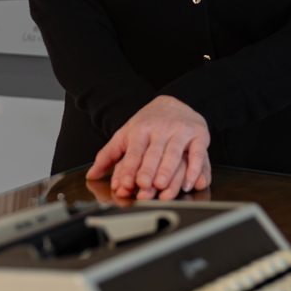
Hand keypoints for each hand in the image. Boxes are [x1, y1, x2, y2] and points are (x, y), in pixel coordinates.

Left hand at [87, 95, 210, 200]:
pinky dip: (195, 170)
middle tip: (144, 187)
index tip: (126, 184)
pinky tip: (189, 184)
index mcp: (140, 130)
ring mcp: (180, 132)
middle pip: (154, 153)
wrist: (173, 103)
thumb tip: (91, 174)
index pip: (134, 151)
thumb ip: (108, 155)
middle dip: (149, 171)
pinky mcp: (198, 136)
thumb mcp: (125, 135)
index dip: (130, 168)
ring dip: (168, 171)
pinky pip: (198, 154)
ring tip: (162, 186)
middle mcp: (160, 129)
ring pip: (175, 153)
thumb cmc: (147, 124)